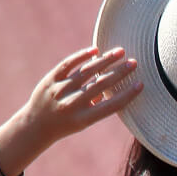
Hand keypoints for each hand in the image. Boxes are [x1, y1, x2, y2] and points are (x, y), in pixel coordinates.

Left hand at [19, 45, 142, 144]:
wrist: (35, 125)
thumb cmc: (66, 124)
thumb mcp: (84, 121)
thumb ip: (98, 106)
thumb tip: (113, 85)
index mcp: (83, 119)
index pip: (111, 105)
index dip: (128, 95)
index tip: (140, 84)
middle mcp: (71, 104)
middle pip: (101, 85)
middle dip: (119, 73)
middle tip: (134, 63)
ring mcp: (59, 90)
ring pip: (86, 71)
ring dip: (105, 60)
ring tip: (120, 52)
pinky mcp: (50, 80)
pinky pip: (68, 64)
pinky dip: (81, 56)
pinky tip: (95, 50)